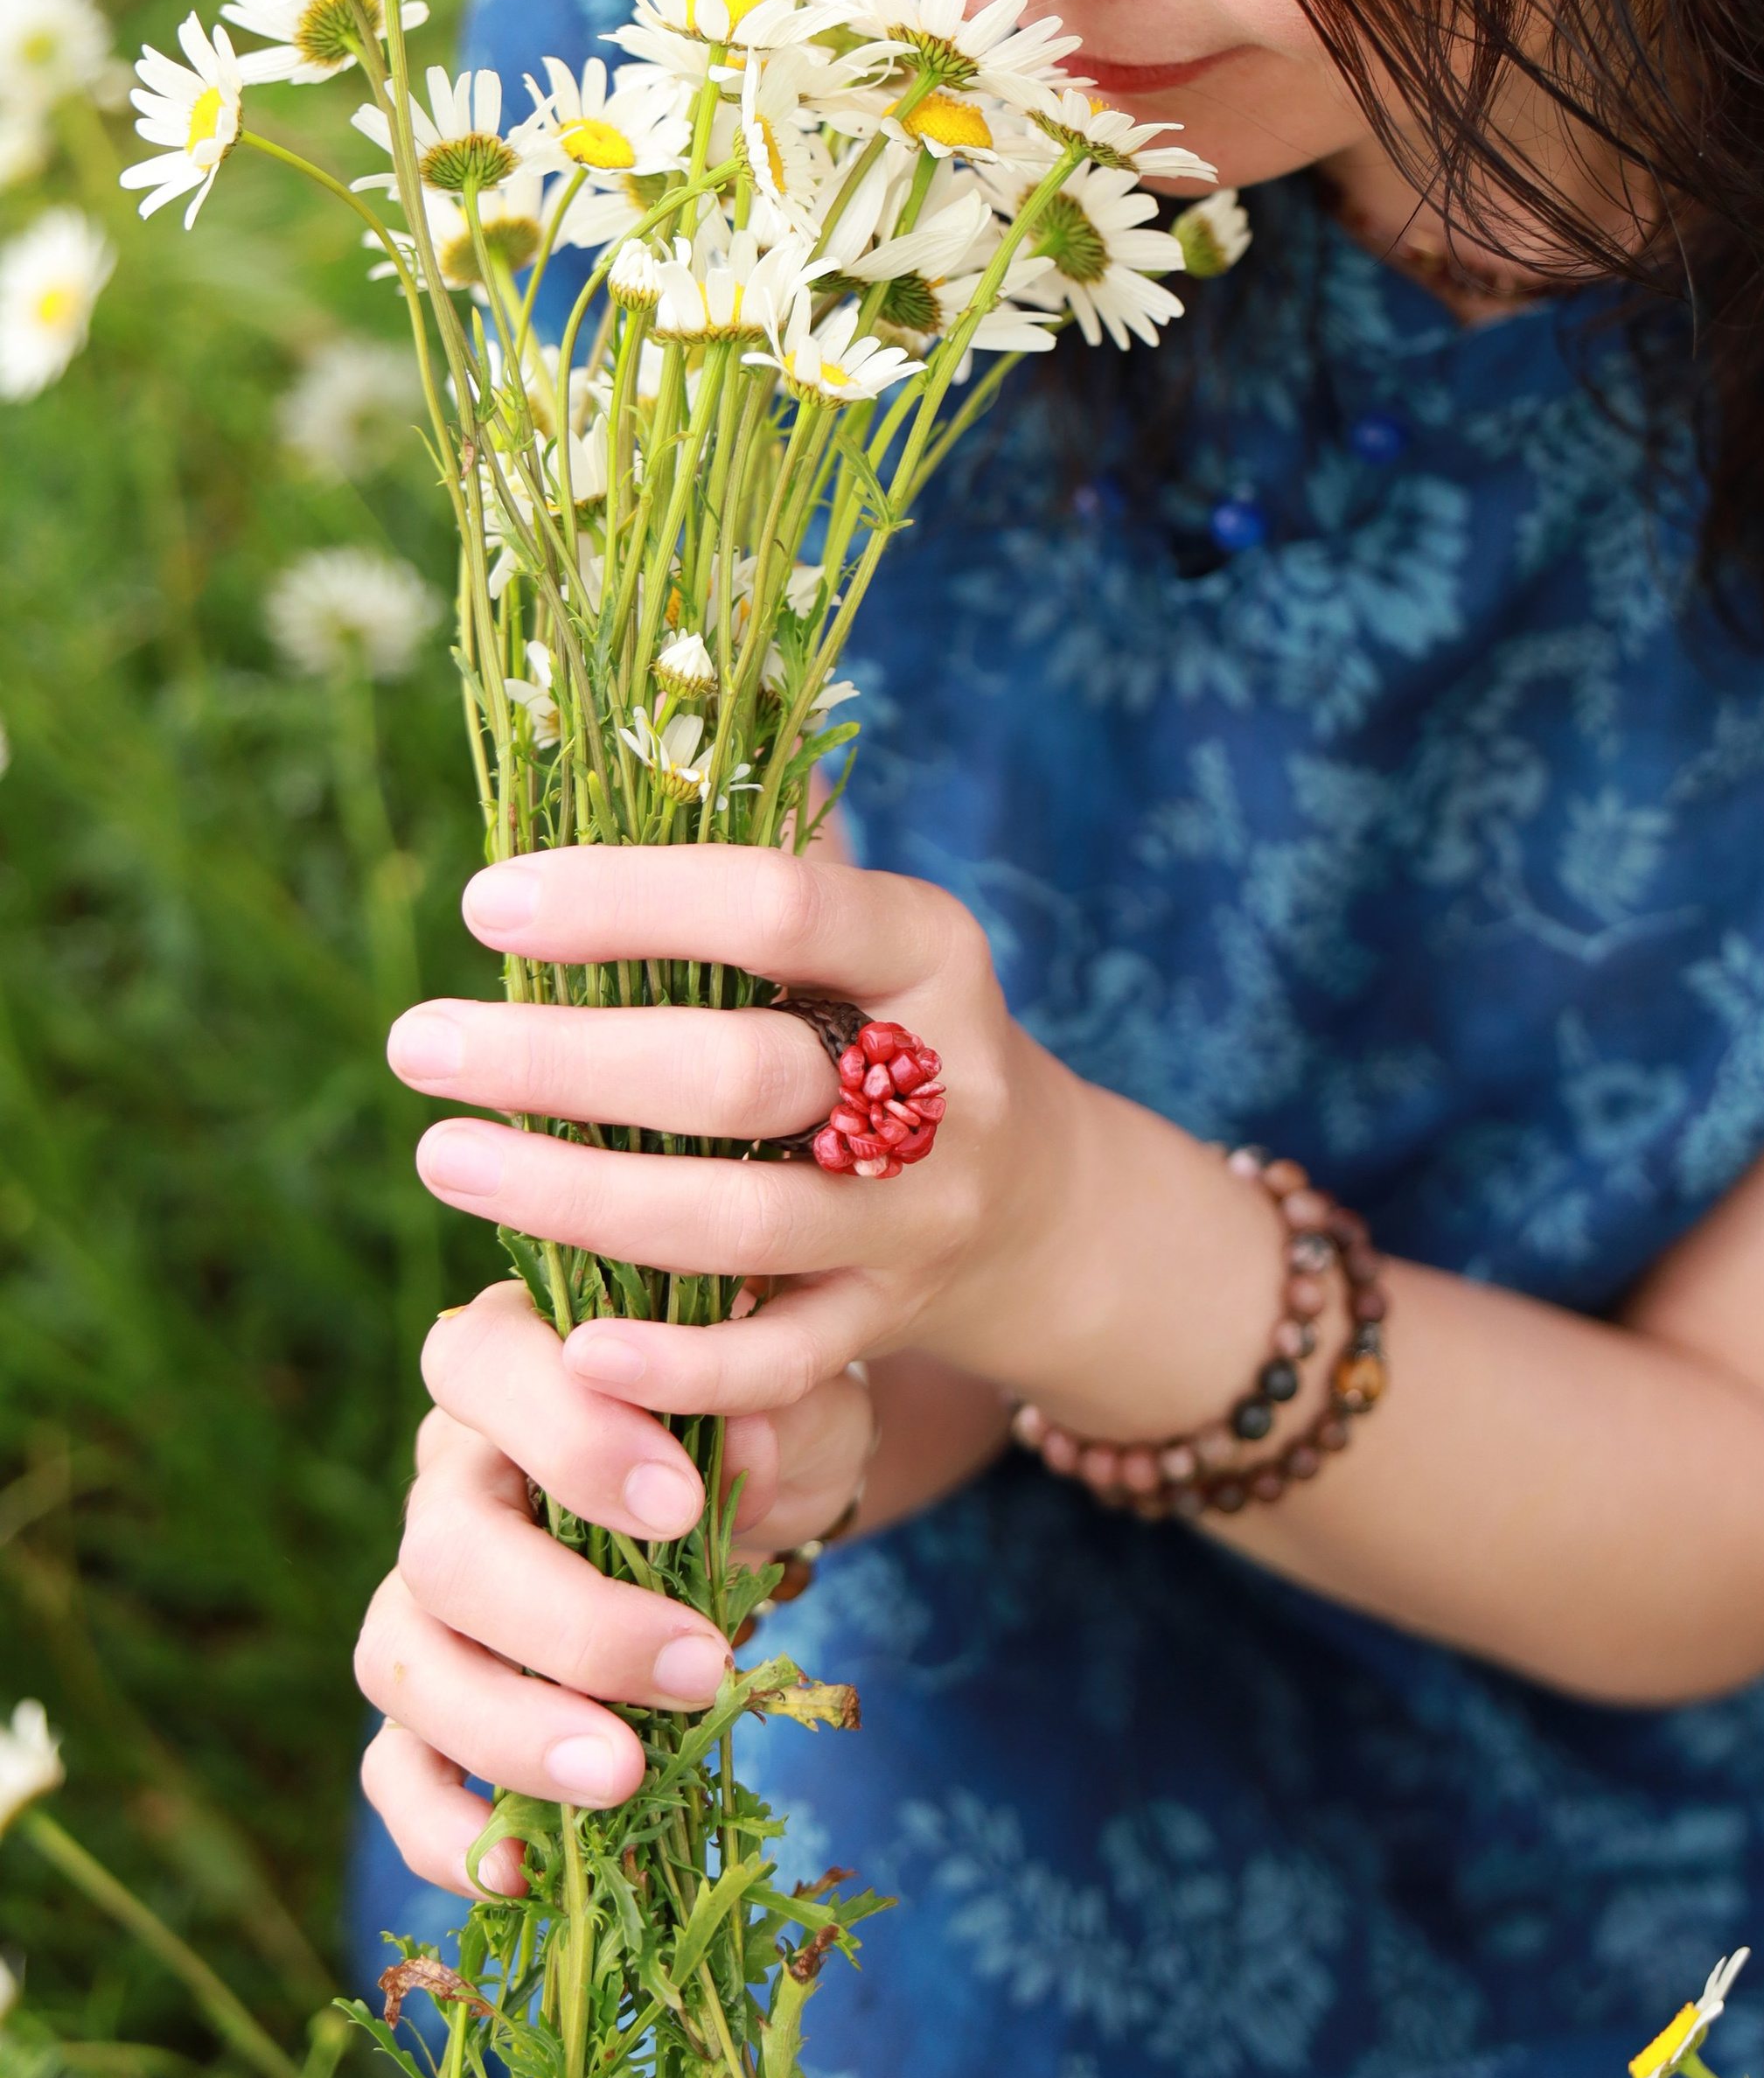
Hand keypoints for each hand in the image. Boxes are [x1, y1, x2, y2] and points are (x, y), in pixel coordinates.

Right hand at [356, 1279, 873, 1894]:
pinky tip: (525, 1870)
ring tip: (624, 1778)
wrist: (765, 1490)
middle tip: (697, 1667)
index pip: (483, 1361)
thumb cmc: (765, 1421)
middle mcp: (451, 1466)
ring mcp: (426, 1585)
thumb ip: (770, 1404)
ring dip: (510, 1729)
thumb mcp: (792, 1392)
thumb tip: (743, 1431)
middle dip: (569, 1621)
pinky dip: (443, 1826)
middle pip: (443, 1542)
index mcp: (519, 1356)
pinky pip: (395, 1764)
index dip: (565, 1435)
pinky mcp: (431, 1695)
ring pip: (405, 1658)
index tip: (681, 1505)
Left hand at [387, 843, 1082, 1412]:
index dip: (628, 903)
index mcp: (927, 948)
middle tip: (419, 1041)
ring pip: (744, 1220)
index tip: (486, 903)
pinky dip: (677, 1362)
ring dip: (579, 1199)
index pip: (777, 908)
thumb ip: (765, 843)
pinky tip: (571, 1342)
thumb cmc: (886, 1021)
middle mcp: (942, 1082)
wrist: (1029, 1195)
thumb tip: (639, 715)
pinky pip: (779, 1358)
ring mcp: (919, 1213)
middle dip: (565, 1060)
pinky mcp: (888, 1320)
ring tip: (442, 1156)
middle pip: (743, 1075)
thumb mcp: (863, 923)